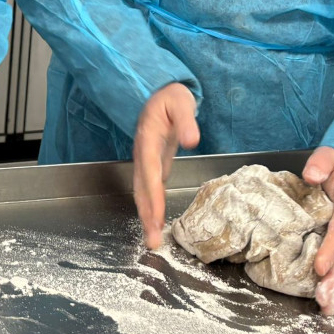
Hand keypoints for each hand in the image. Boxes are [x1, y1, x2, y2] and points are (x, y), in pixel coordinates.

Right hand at [133, 82, 199, 249]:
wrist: (160, 93)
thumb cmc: (171, 97)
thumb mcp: (180, 102)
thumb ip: (186, 120)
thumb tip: (192, 140)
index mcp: (147, 139)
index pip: (150, 172)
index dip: (152, 196)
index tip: (156, 217)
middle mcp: (143, 154)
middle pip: (141, 188)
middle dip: (146, 215)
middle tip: (152, 241)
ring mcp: (146, 160)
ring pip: (142, 191)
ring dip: (146, 215)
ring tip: (152, 239)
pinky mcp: (153, 164)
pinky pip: (149, 188)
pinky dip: (151, 207)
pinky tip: (155, 222)